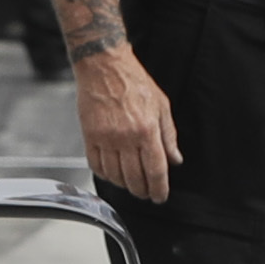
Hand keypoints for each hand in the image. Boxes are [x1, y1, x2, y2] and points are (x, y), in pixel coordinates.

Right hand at [73, 42, 180, 201]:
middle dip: (142, 191)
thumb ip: (169, 135)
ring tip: (131, 184)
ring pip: (115, 176)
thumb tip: (175, 159)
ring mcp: (105, 138)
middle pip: (134, 178)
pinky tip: (112, 173)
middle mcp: (125, 137)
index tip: (160, 197)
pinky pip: (96, 165)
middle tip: (146, 194)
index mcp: (147, 130)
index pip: (155, 170)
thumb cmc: (133, 81)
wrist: (103, 66)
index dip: (159, 189)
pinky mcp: (89, 136)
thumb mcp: (161, 105)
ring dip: (124, 185)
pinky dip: (105, 175)